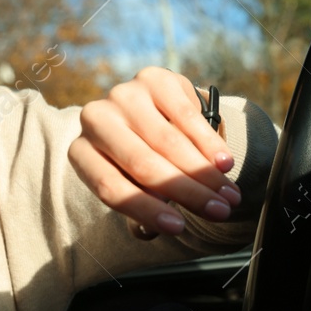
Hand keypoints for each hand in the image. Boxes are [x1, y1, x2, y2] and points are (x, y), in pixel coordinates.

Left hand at [67, 67, 240, 237]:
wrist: (149, 114)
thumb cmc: (139, 164)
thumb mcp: (132, 187)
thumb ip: (139, 212)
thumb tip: (149, 231)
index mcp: (81, 152)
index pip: (110, 187)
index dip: (145, 210)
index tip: (179, 229)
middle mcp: (95, 119)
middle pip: (143, 164)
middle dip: (186, 192)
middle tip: (219, 212)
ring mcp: (123, 94)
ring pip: (168, 141)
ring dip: (204, 173)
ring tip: (228, 196)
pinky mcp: (153, 78)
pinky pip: (186, 115)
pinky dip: (209, 143)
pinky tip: (224, 164)